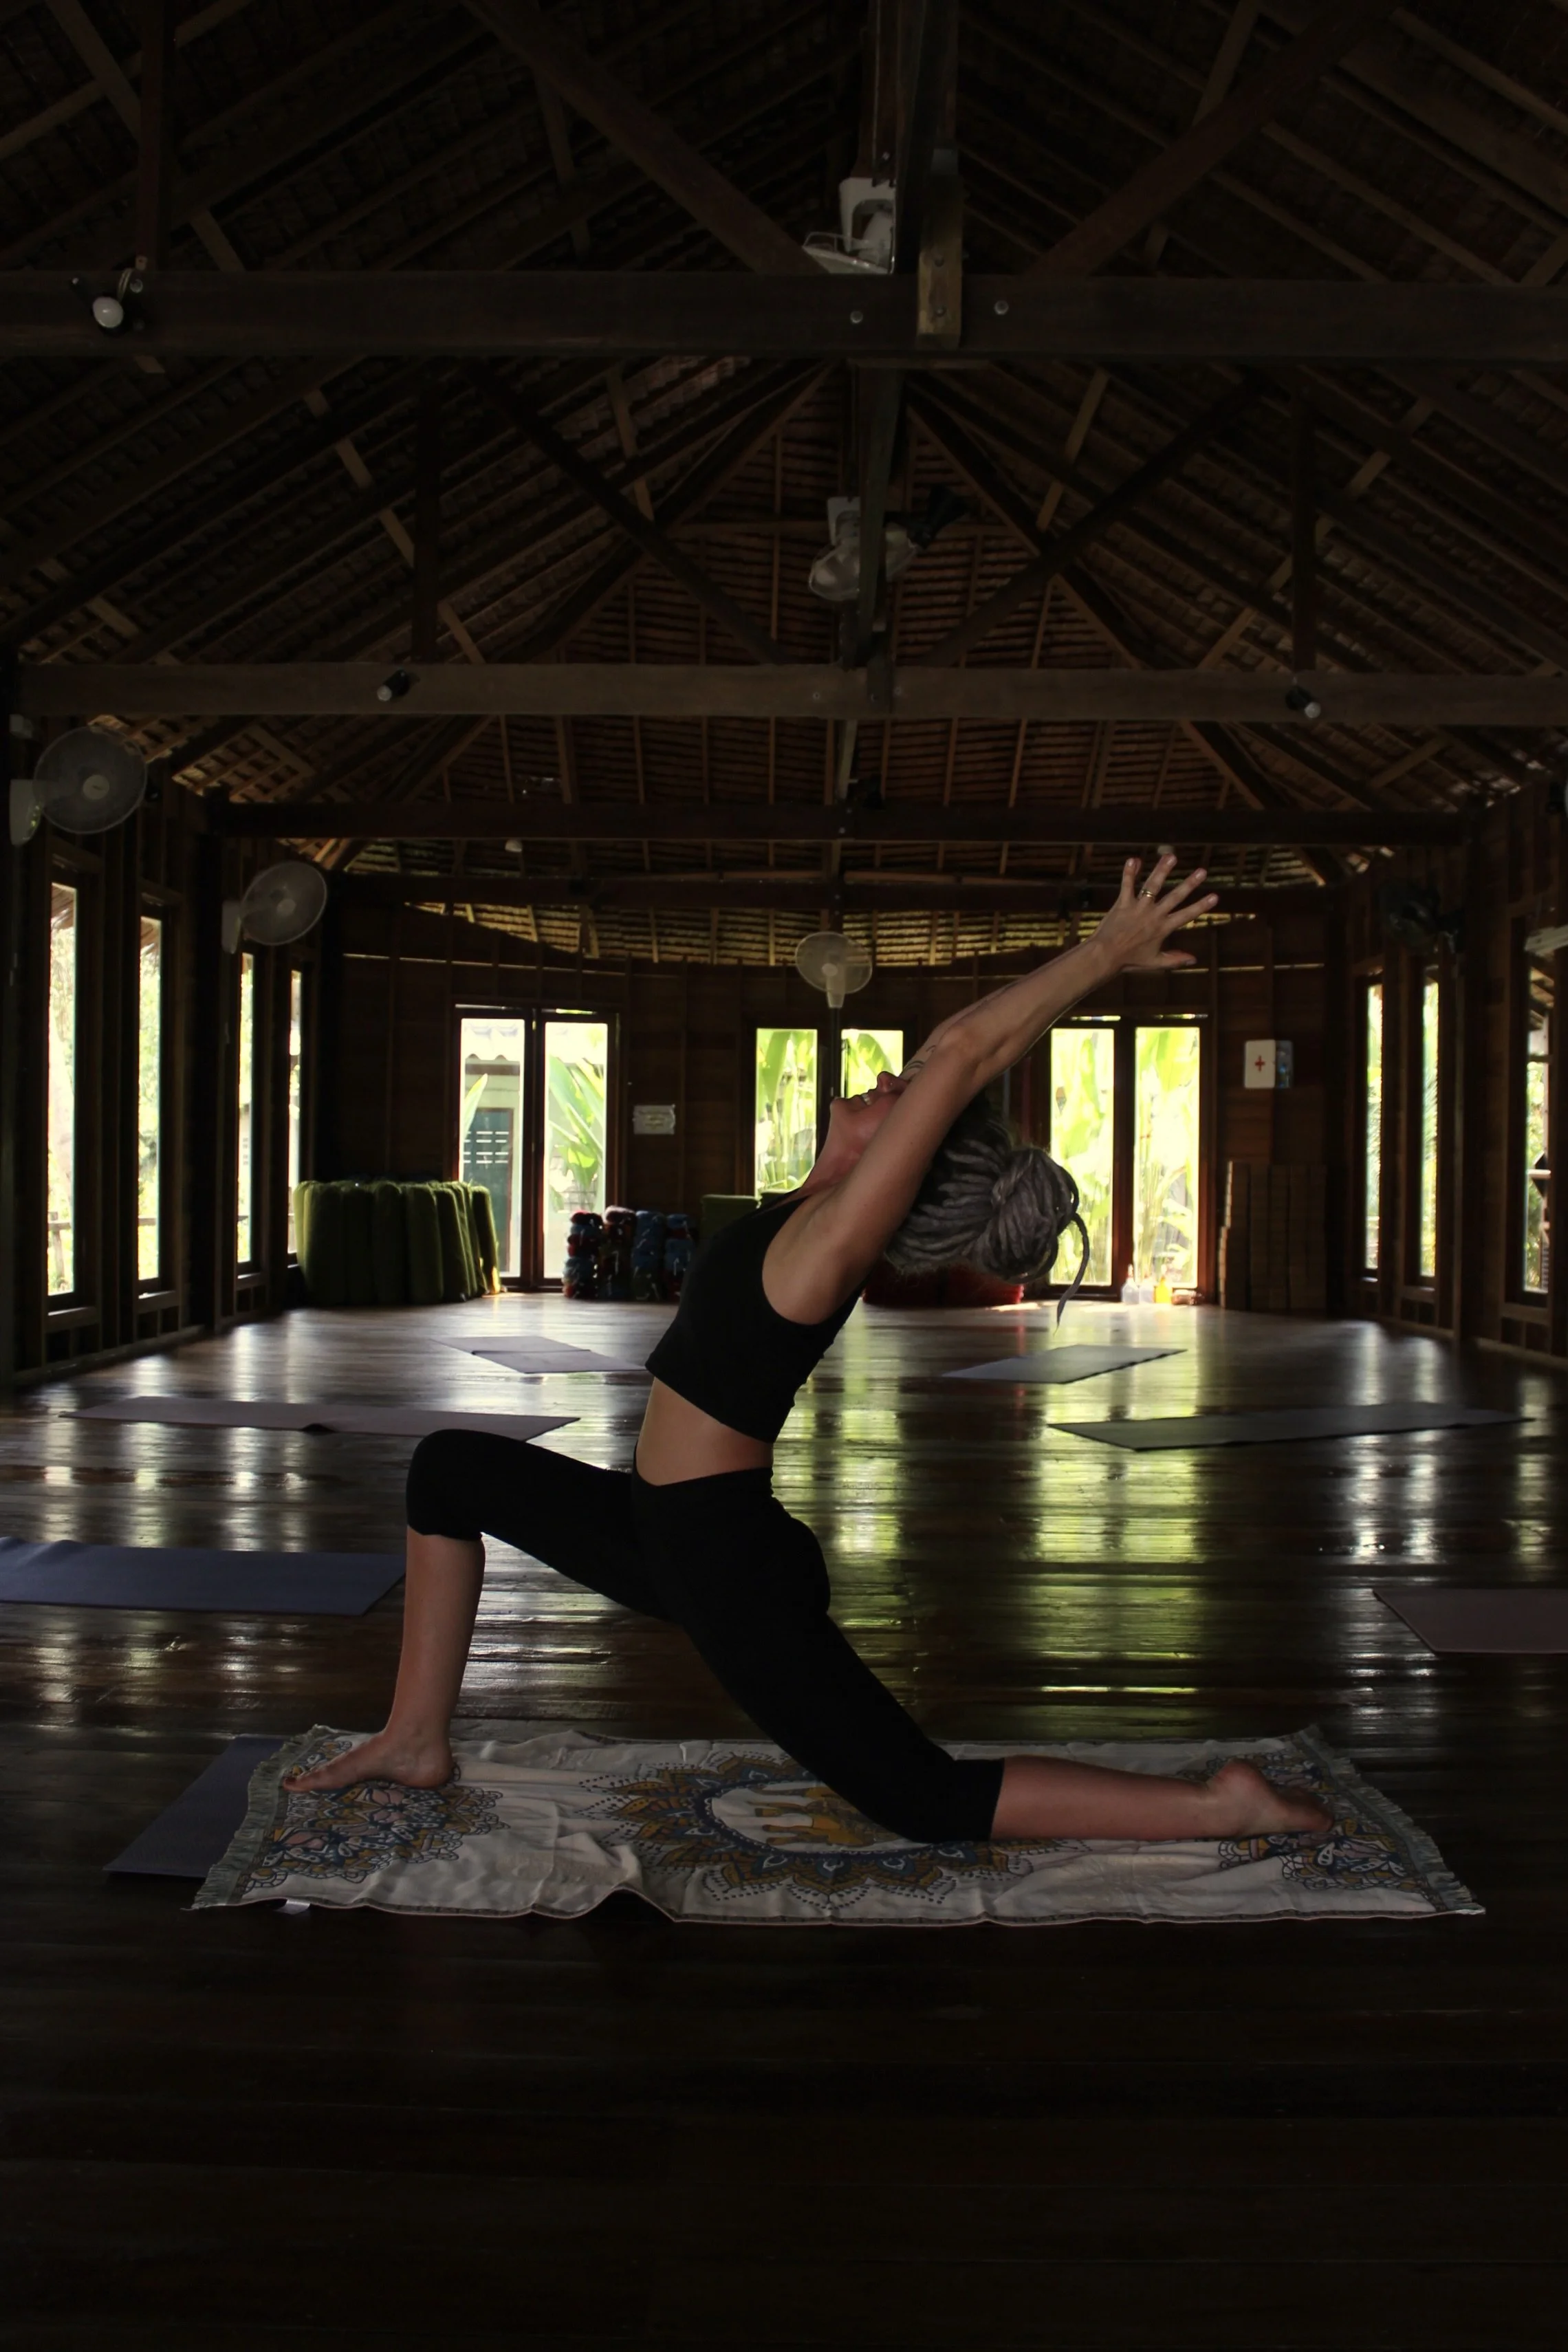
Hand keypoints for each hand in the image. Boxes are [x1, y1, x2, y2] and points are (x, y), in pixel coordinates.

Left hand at [1093, 854, 1216, 972]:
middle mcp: (1153, 916)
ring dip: (1162, 870)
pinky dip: (1129, 872)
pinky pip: (1127, 885)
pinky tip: (1134, 859)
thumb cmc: (1129, 960)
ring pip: (1152, 886)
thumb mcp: (1154, 963)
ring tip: (1171, 856)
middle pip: (1174, 896)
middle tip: (1202, 871)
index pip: (1186, 915)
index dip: (1201, 906)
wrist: (1105, 957)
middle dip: (1190, 883)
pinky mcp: (1122, 904)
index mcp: (1162, 929)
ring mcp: (1138, 908)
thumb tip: (1194, 959)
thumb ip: (1175, 960)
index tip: (1215, 896)